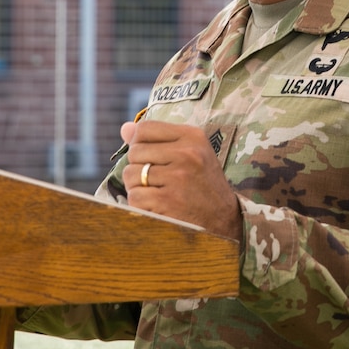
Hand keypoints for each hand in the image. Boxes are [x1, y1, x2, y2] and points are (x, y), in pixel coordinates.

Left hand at [120, 119, 241, 241]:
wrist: (224, 220)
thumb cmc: (202, 184)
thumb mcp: (190, 152)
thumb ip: (158, 138)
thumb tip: (124, 128)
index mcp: (192, 136)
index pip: (144, 128)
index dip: (140, 144)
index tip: (153, 158)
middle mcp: (186, 154)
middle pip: (134, 152)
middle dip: (139, 168)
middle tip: (158, 180)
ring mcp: (176, 177)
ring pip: (130, 174)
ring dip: (138, 187)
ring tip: (159, 193)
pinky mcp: (166, 200)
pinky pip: (134, 196)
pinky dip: (141, 204)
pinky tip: (158, 207)